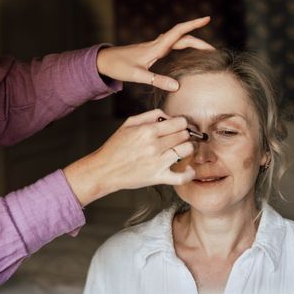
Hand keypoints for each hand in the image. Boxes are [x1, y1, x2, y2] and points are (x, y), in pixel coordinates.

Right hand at [63, 109, 194, 206]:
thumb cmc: (116, 147)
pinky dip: (189, 173)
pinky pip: (181, 177)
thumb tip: (169, 115)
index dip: (182, 123)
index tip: (179, 127)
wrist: (104, 170)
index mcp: (147, 131)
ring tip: (182, 149)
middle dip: (184, 134)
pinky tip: (188, 168)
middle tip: (180, 138)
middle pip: (184, 135)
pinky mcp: (158, 178)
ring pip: (186, 150)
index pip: (179, 122)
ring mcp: (157, 163)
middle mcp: (154, 146)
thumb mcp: (129, 123)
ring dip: (187, 148)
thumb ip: (151, 115)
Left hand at [96, 17, 213, 90]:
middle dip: (199, 40)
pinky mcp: (152, 51)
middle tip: (213, 49)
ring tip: (205, 50)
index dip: (193, 24)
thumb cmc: (119, 66)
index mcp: (156, 47)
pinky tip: (187, 50)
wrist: (104, 61)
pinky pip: (172, 45)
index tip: (207, 18)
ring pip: (178, 40)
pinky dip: (184, 45)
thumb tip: (177, 86)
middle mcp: (157, 44)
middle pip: (183, 37)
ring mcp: (155, 47)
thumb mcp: (137, 76)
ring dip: (192, 42)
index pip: (179, 32)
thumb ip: (157, 80)